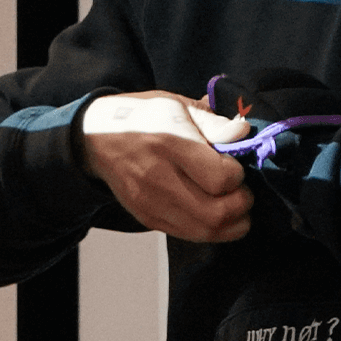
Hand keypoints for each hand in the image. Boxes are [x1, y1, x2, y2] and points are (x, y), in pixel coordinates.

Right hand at [80, 91, 253, 241]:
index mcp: (169, 143)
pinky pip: (189, 235)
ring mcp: (151, 204)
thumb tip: (243, 133)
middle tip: (243, 190)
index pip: (219, 178)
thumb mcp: (179, 105)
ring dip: (232, 224)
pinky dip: (212, 229)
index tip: (236, 164)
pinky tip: (216, 211)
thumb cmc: (145, 116)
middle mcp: (158, 179)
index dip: (238, 175)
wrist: (97, 138)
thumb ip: (214, 122)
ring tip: (235, 204)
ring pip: (204, 231)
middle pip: (215, 214)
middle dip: (242, 205)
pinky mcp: (147, 219)